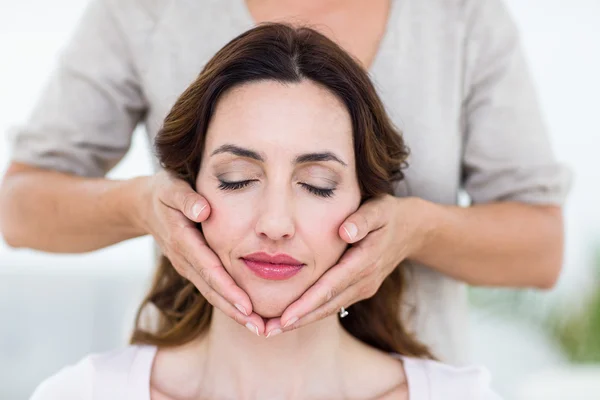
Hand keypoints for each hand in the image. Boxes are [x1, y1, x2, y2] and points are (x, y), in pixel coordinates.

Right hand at [136, 171, 265, 334]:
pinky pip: (210, 288)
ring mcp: (186, 266)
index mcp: (183, 240)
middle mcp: (184, 259)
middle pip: (212, 289)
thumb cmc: (164, 192)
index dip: (228, 288)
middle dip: (235, 311)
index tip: (247, 305)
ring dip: (233, 312)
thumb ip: (186, 199)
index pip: (209, 268)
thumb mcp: (171, 188)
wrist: (143, 205)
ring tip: (258, 327)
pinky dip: (227, 302)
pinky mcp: (191, 267)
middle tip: (260, 328)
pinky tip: (246, 313)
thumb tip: (203, 211)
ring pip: (211, 293)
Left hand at [267, 195, 429, 334]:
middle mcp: (364, 280)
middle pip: (327, 305)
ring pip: (330, 308)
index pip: (331, 286)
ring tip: (273, 329)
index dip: (307, 303)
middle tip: (268, 331)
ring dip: (303, 320)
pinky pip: (335, 303)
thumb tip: (345, 231)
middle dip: (298, 320)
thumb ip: (362, 220)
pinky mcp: (361, 289)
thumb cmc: (387, 214)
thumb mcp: (378, 209)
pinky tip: (293, 316)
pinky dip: (314, 311)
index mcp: (365, 260)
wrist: (411, 230)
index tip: (285, 317)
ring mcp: (364, 287)